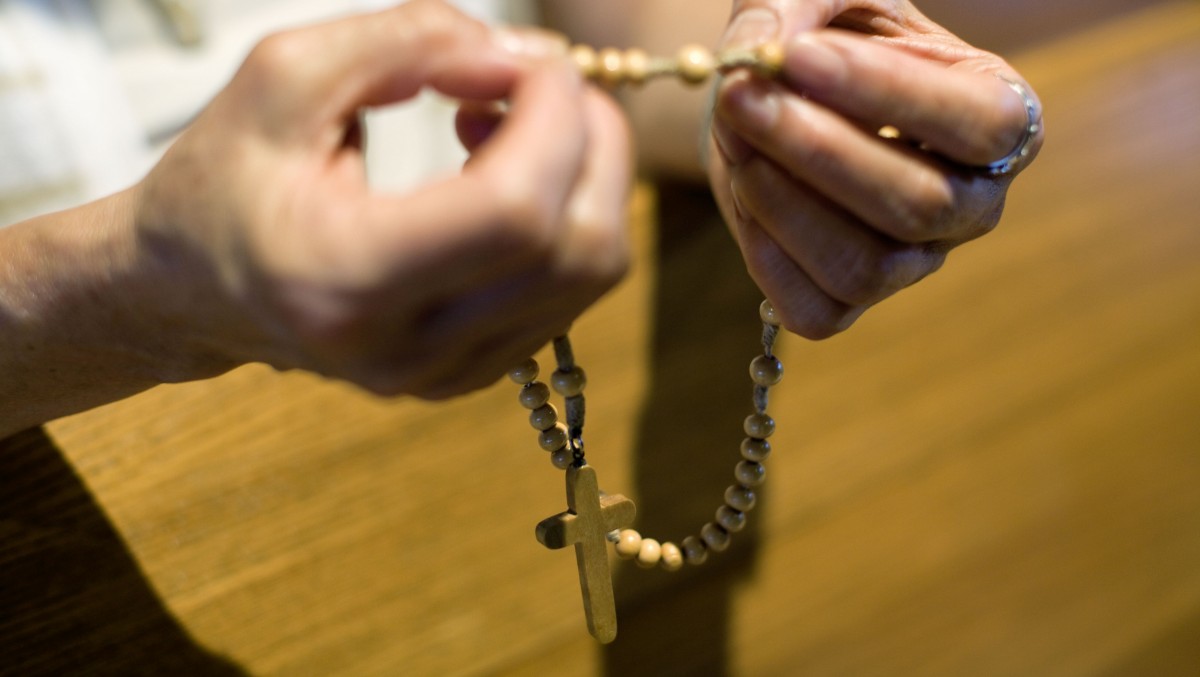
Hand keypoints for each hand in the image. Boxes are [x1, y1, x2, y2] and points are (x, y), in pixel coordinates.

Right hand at [135, 0, 631, 397]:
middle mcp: (407, 347)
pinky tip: (497, 176)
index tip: (526, 60)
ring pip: (592, 274)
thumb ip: (404, 39)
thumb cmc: (224, 178)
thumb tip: (516, 53)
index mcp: (348, 279)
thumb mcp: (283, 76)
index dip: (554, 117)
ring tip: (501, 124)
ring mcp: (445, 373)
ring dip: (582, 176)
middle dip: (592, 141)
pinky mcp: (469, 373)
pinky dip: (563, 217)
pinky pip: (569, 292)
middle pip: (580, 249)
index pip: (517, 211)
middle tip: (538, 80)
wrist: (188, 290)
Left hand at [707, 0, 1042, 337]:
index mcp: (1001, 112)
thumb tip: (761, 55)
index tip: (801, 55)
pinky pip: (816, 308)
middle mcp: (972, 199)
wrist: (778, 91)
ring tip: (734, 133)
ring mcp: (916, 260)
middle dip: (816, 150)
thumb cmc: (822, 32)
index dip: (889, 93)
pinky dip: (765, 255)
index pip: (982, 122)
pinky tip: (743, 187)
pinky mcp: (851, 300)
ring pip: (865, 267)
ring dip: (783, 203)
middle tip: (739, 93)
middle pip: (919, 205)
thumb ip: (792, 2)